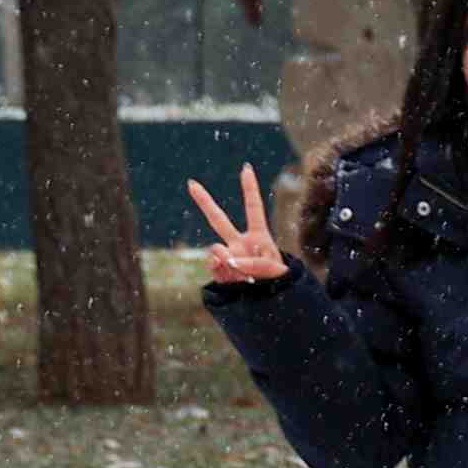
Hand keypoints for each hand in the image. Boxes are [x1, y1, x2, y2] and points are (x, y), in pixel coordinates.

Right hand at [187, 162, 287, 287]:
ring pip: (215, 249)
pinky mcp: (219, 270)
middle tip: (190, 183)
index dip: (249, 188)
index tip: (245, 168)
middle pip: (218, 219)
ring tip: (245, 275)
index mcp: (258, 236)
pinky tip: (234, 279)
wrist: (268, 299)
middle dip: (204, 201)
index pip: (253, 208)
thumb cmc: (276, 280)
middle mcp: (239, 243)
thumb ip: (253, 262)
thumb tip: (226, 258)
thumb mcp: (274, 270)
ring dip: (229, 262)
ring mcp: (227, 256)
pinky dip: (224, 273)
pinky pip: (214, 267)